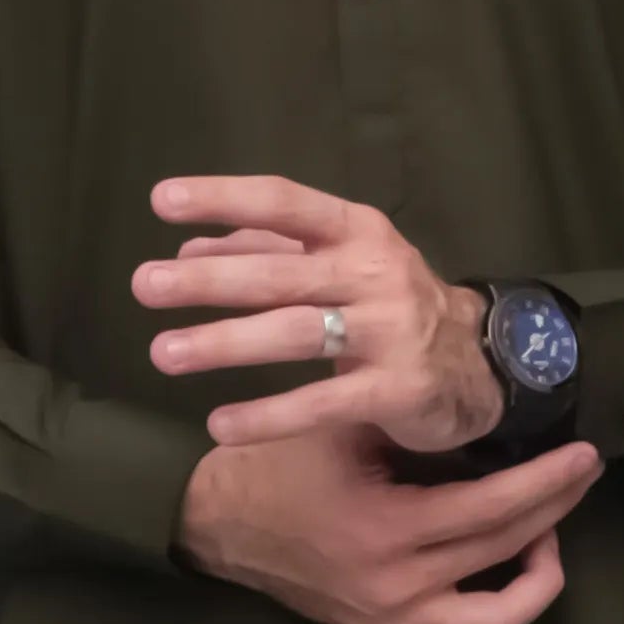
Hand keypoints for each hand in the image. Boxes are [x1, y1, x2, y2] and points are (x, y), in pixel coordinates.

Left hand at [134, 171, 505, 456]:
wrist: (479, 366)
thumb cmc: (390, 307)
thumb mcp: (339, 266)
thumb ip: (267, 251)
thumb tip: (189, 249)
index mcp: (357, 231)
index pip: (285, 203)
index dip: (224, 199)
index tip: (162, 202)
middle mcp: (376, 271)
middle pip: (281, 272)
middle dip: (209, 280)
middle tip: (145, 287)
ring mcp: (391, 330)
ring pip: (296, 332)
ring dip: (225, 343)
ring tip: (163, 353)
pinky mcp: (398, 389)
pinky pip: (324, 402)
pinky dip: (270, 415)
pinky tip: (220, 424)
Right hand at [174, 414, 598, 623]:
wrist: (219, 523)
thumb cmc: (279, 467)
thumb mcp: (341, 425)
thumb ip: (409, 417)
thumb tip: (487, 397)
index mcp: (389, 530)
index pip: (495, 509)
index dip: (549, 482)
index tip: (585, 457)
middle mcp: (398, 588)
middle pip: (507, 556)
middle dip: (556, 512)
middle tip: (577, 477)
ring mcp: (392, 623)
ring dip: (535, 589)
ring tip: (541, 543)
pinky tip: (504, 590)